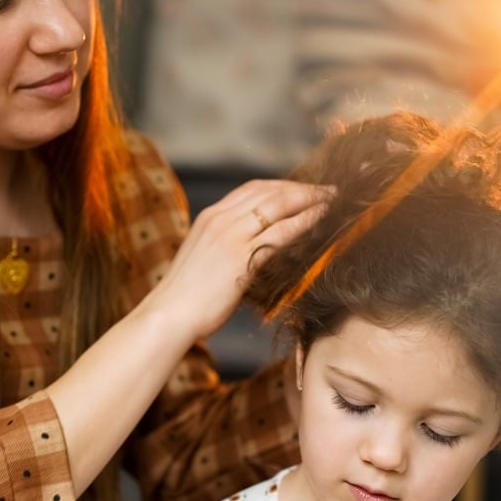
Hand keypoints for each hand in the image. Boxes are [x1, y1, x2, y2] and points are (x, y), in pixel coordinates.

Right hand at [145, 178, 332, 344]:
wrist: (168, 314)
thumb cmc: (185, 297)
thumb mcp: (202, 259)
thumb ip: (222, 247)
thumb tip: (248, 250)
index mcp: (209, 217)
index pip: (252, 189)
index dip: (282, 186)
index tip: (303, 190)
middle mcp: (220, 219)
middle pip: (269, 192)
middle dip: (301, 188)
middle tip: (327, 191)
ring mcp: (230, 235)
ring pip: (278, 206)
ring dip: (310, 199)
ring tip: (331, 200)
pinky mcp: (241, 256)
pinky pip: (281, 232)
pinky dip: (305, 221)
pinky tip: (321, 219)